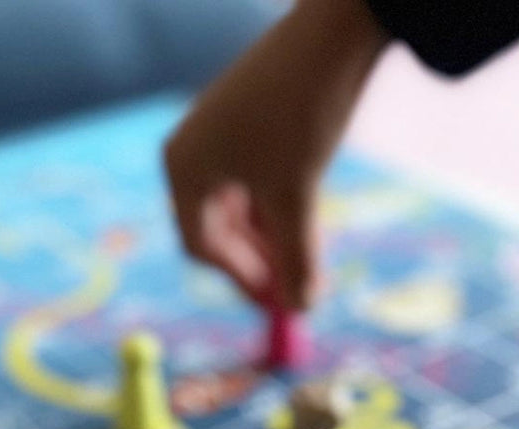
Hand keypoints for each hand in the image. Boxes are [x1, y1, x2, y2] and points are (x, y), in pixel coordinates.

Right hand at [164, 0, 388, 310]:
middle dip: (257, 260)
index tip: (274, 303)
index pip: (200, 246)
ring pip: (241, 205)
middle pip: (218, 227)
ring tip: (308, 255)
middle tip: (294, 288)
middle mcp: (190, 149)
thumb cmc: (301, 114)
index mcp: (183, 168)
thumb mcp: (297, 197)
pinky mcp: (246, 117)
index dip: (239, 279)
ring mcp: (216, 131)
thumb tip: (301, 309)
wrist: (336, 24)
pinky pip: (254, 177)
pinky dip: (278, 202)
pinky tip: (308, 214)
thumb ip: (297, 260)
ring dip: (272, 235)